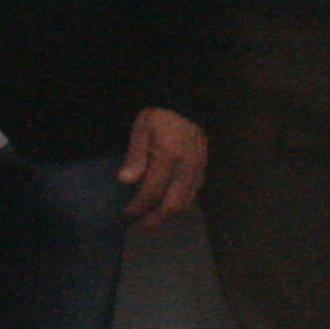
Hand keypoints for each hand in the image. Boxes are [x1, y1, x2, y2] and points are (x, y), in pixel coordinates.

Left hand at [118, 107, 207, 227]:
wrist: (187, 102)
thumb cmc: (160, 115)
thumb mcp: (141, 128)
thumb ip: (135, 155)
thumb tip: (126, 181)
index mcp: (169, 154)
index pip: (152, 190)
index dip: (139, 206)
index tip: (127, 214)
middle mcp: (187, 165)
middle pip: (173, 204)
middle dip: (155, 219)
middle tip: (139, 225)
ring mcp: (199, 169)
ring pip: (186, 203)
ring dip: (168, 216)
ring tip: (151, 220)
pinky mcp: (203, 169)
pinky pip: (193, 194)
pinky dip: (179, 205)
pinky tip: (166, 206)